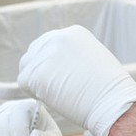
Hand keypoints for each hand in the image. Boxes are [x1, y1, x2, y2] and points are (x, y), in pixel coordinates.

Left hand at [18, 25, 135, 135]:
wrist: (111, 102)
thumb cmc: (109, 89)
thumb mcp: (94, 58)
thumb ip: (73, 56)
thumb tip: (59, 67)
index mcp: (73, 33)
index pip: (49, 43)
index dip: (51, 62)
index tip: (59, 76)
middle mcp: (57, 38)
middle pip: (34, 52)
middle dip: (40, 69)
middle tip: (54, 87)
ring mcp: (45, 55)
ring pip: (27, 67)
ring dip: (35, 80)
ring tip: (53, 94)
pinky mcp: (36, 73)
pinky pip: (24, 82)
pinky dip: (33, 92)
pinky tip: (49, 98)